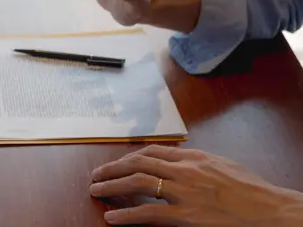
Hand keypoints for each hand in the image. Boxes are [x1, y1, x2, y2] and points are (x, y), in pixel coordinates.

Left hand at [89, 145, 302, 225]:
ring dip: (112, 185)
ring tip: (95, 190)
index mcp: (195, 158)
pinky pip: (148, 212)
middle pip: (139, 162)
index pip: (153, 152)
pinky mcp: (186, 216)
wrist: (271, 211)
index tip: (118, 163)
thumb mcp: (223, 166)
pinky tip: (112, 217)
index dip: (130, 157)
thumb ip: (197, 162)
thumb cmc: (253, 192)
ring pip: (138, 181)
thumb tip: (177, 161)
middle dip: (113, 168)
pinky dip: (126, 213)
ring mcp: (185, 192)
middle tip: (96, 175)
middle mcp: (186, 170)